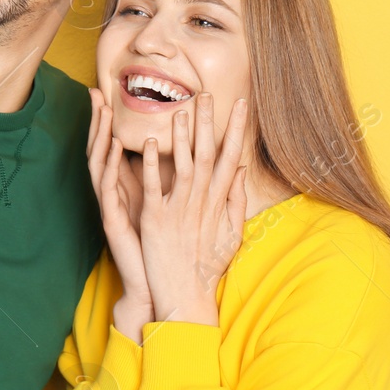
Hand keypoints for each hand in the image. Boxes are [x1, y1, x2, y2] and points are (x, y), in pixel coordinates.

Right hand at [86, 87, 154, 336]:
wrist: (157, 286)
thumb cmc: (165, 249)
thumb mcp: (169, 208)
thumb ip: (171, 181)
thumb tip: (185, 153)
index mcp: (128, 190)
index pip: (115, 150)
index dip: (111, 123)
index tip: (110, 96)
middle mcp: (115, 195)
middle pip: (101, 151)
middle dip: (98, 122)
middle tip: (96, 94)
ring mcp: (112, 208)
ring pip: (100, 166)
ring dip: (100, 137)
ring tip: (102, 112)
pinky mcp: (114, 221)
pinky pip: (108, 189)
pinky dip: (109, 166)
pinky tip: (112, 147)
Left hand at [138, 94, 248, 325]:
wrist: (185, 296)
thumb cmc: (207, 266)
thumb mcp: (231, 234)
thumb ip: (236, 201)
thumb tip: (242, 170)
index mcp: (218, 203)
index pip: (231, 158)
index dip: (236, 131)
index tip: (241, 105)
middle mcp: (200, 202)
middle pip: (207, 154)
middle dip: (209, 123)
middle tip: (207, 93)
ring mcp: (177, 210)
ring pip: (181, 165)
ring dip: (181, 137)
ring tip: (180, 110)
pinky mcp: (154, 220)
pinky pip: (152, 188)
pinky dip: (151, 166)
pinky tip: (148, 144)